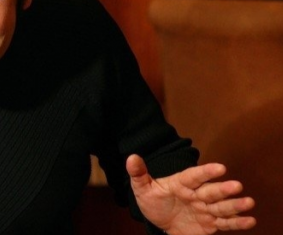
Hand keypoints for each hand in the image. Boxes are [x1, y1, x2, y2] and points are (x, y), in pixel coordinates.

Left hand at [126, 154, 255, 234]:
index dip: (206, 172)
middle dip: (223, 189)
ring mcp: (205, 209)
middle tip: (237, 185)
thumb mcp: (142, 188)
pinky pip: (225, 223)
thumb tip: (131, 157)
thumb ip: (138, 174)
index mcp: (181, 183)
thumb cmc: (153, 200)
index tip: (220, 168)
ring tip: (248, 202)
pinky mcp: (211, 224)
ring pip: (221, 206)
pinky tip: (250, 220)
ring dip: (235, 204)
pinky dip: (237, 222)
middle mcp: (197, 195)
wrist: (160, 222)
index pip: (193, 176)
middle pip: (211, 191)